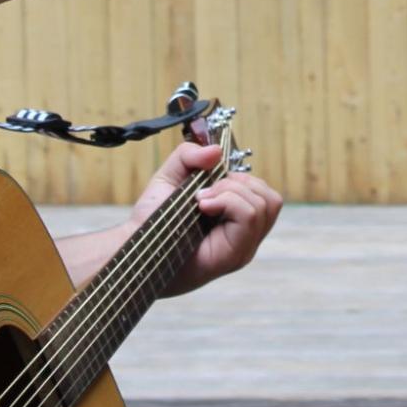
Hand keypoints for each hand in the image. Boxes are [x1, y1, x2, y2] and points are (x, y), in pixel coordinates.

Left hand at [130, 142, 282, 296]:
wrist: (135, 246)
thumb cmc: (152, 219)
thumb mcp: (170, 176)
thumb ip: (189, 156)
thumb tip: (216, 151)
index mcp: (236, 219)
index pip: (264, 194)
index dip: (240, 178)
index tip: (209, 181)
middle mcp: (245, 236)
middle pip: (271, 198)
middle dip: (238, 183)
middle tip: (204, 192)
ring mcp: (244, 248)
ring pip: (264, 204)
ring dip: (231, 191)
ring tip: (201, 200)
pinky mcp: (235, 255)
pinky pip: (249, 215)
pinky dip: (228, 201)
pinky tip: (203, 206)